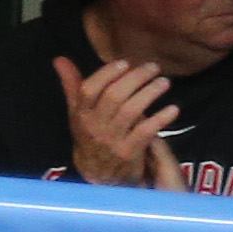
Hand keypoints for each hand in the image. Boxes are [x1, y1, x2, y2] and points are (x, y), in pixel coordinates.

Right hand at [59, 54, 191, 187]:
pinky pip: (146, 131)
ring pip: (131, 111)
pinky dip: (160, 119)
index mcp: (80, 114)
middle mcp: (94, 126)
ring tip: (163, 82)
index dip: (106, 74)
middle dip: (135, 78)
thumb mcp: (77, 112)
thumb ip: (72, 85)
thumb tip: (60, 59)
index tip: (124, 63)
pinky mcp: (130, 152)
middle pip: (113, 97)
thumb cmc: (91, 135)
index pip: (88, 89)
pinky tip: (173, 109)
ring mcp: (112, 140)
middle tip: (153, 67)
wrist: (98, 173)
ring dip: (149, 93)